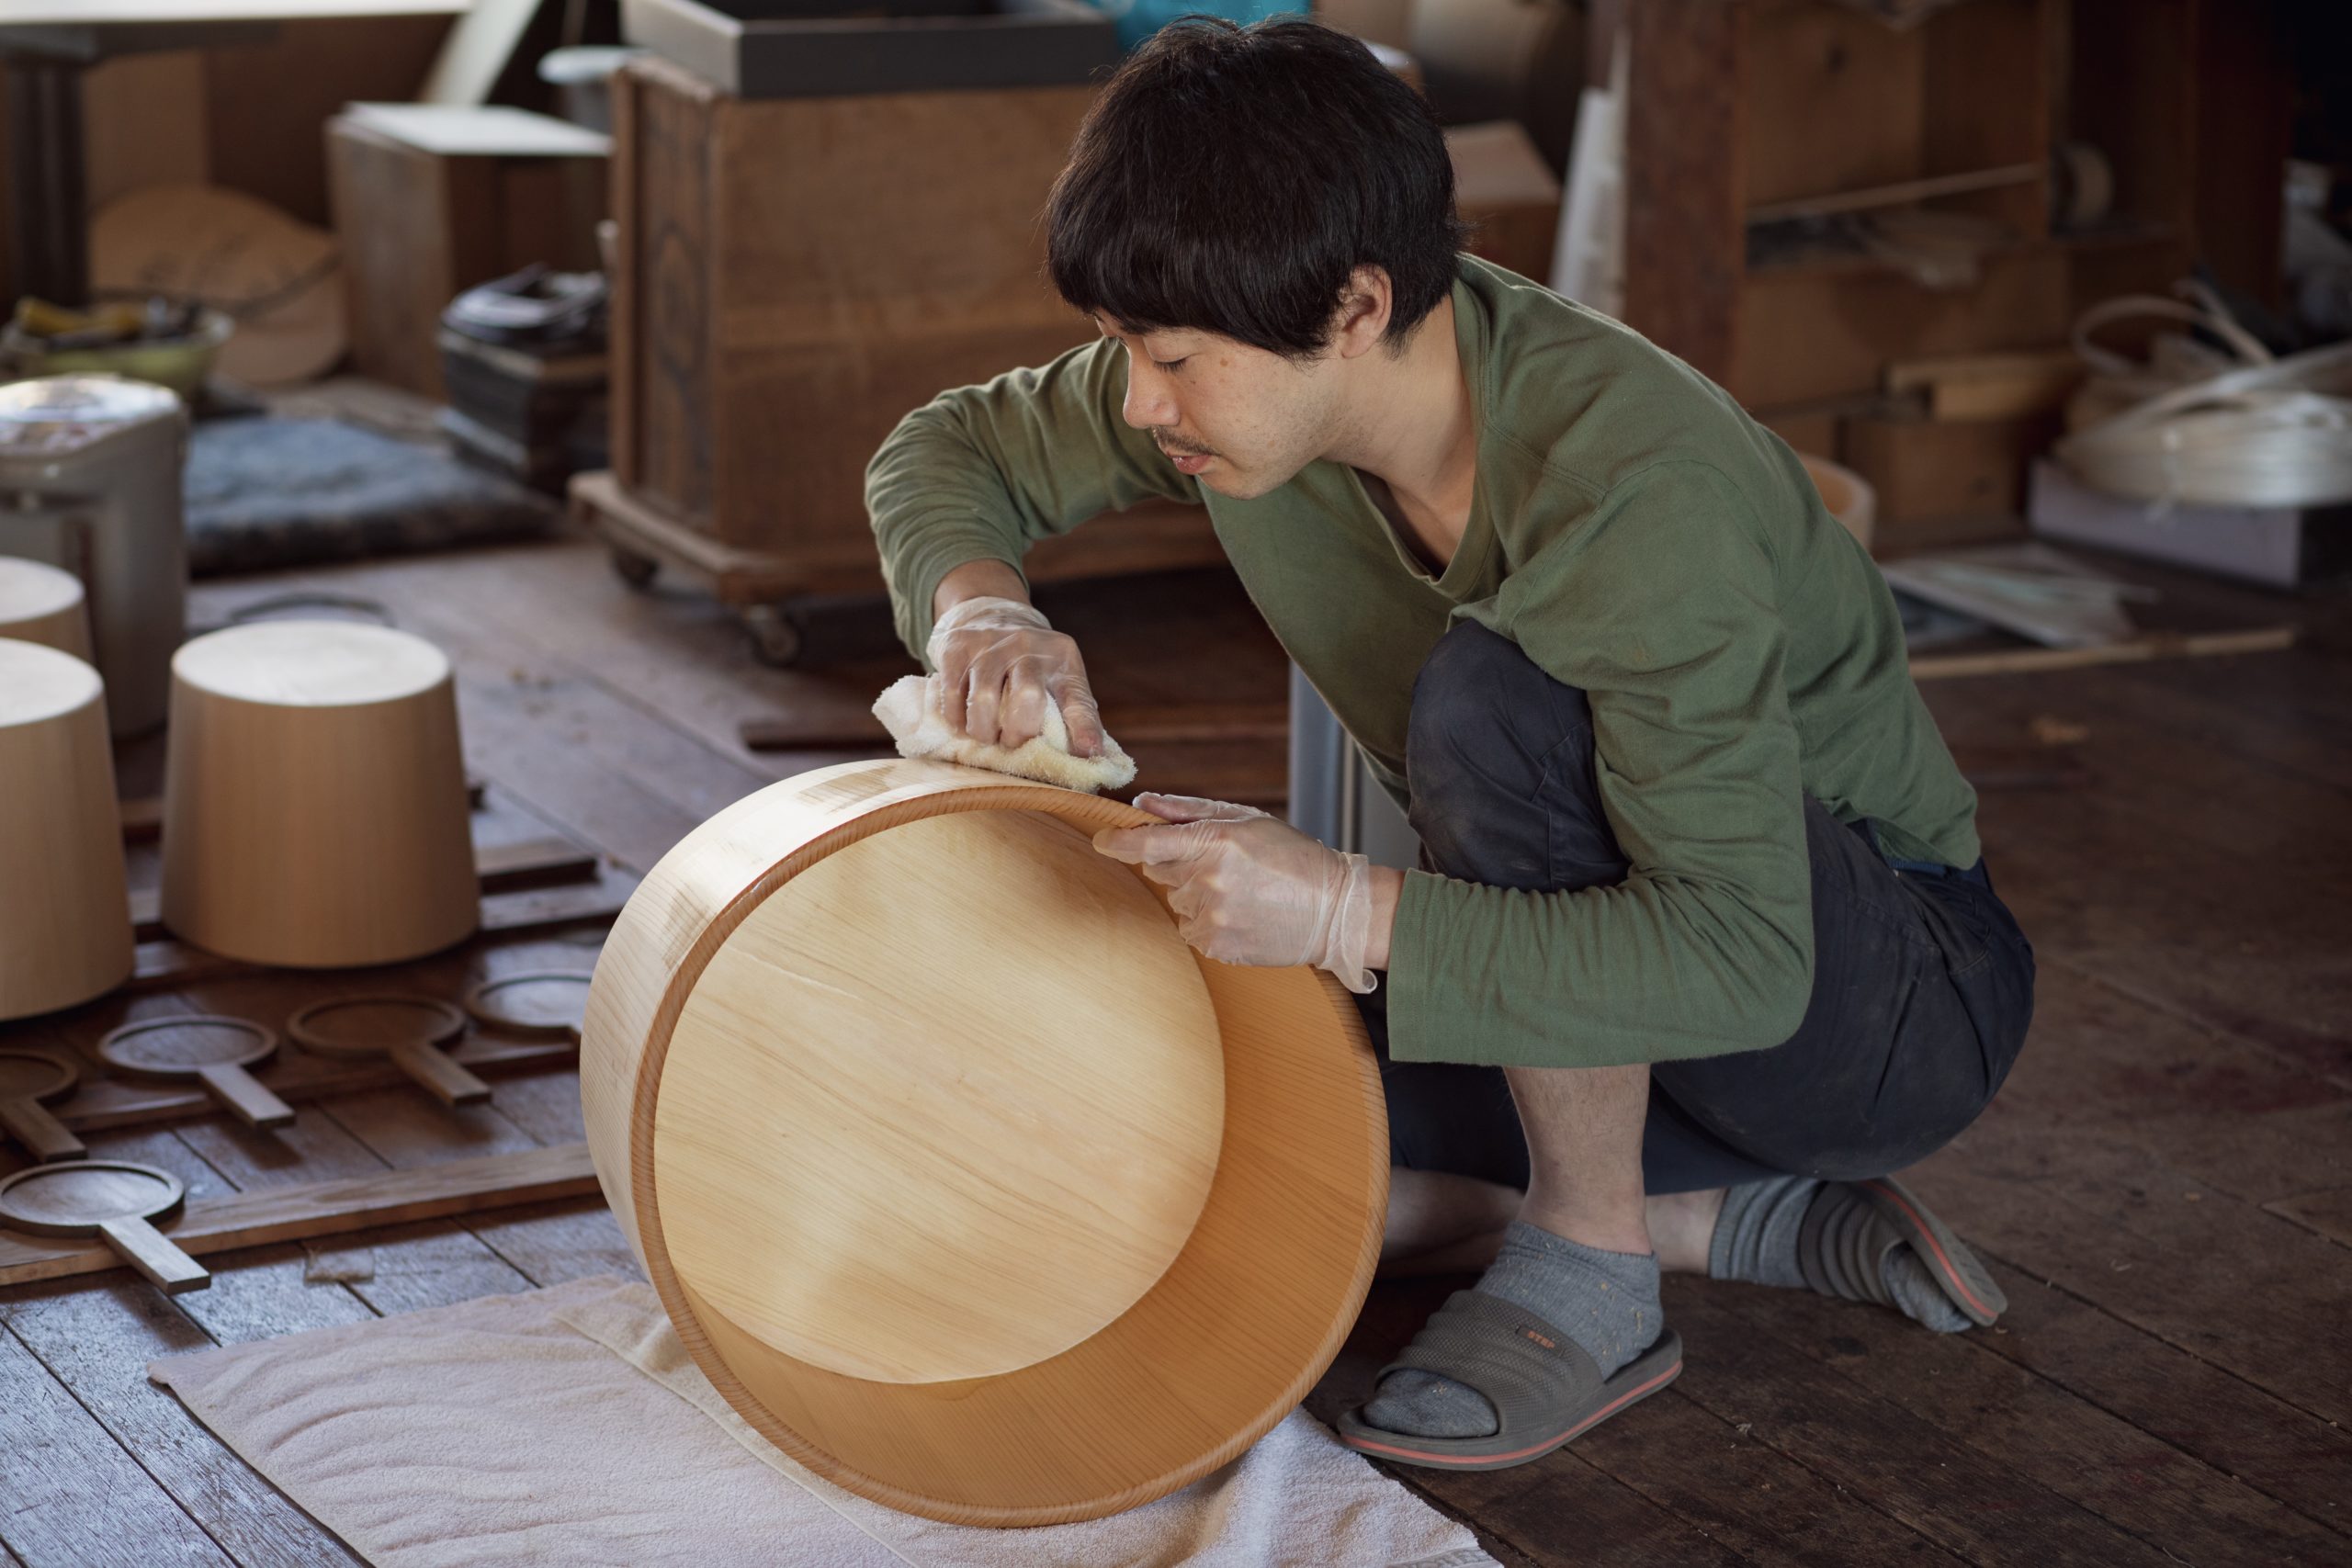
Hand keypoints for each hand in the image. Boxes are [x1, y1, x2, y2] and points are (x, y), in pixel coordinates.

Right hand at [926, 595, 1105, 755]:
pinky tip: (964, 723)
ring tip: (987, 736)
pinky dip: (957, 719)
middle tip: (1011, 743)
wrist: (991, 615)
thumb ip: (1075, 714)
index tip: (1088, 752)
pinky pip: (953, 694)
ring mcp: (991, 643)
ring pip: (984, 700)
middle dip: (1018, 733)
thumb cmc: (1032, 665)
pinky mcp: (957, 646)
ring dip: (984, 731)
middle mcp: (1029, 645)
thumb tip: (1091, 755)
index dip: (1083, 729)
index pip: (1076, 699)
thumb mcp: (1060, 679)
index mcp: (1062, 657)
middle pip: (1027, 697)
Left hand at [1092, 794, 1376, 992]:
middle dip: (1180, 864)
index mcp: (1215, 843)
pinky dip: (1208, 921)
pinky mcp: (1217, 945)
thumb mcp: (1246, 820)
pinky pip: (1191, 929)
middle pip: (1160, 870)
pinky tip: (1241, 914)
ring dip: (1196, 894)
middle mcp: (1208, 882)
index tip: (1103, 841)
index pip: (1147, 843)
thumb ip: (1189, 811)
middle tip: (1223, 864)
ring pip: (1177, 901)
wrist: (1333, 909)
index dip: (1117, 842)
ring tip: (1241, 892)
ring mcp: (1211, 917)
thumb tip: (1142, 806)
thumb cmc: (1292, 857)